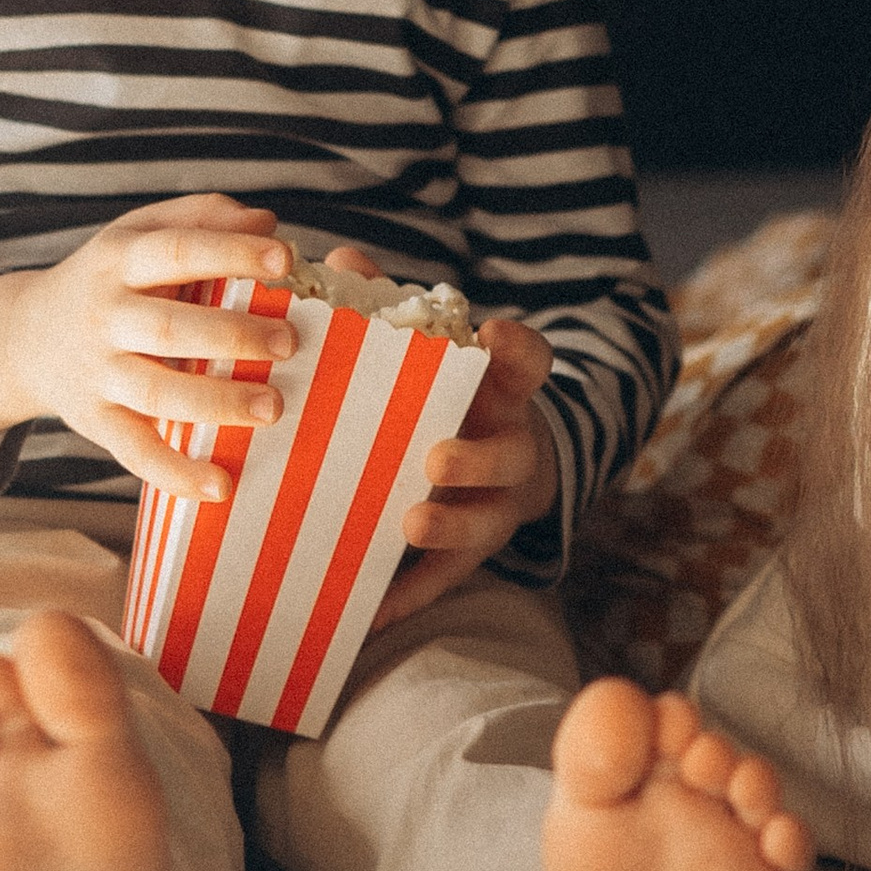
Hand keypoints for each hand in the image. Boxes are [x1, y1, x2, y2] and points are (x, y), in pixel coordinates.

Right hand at [0, 196, 294, 503]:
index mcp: (121, 260)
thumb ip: (203, 217)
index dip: (230, 253)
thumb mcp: (141, 232)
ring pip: (157, 392)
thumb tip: (266, 222)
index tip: (286, 260)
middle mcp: (105, 315)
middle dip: (233, 335)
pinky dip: (175, 473)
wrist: (24, 336)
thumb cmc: (111, 278)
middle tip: (290, 342)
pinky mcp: (95, 421)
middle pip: (169, 327)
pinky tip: (220, 486)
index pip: (177, 251)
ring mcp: (98, 372)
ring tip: (272, 407)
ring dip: (216, 402)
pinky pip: (134, 452)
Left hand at [310, 248, 559, 628]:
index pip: (529, 363)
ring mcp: (494, 507)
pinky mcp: (467, 556)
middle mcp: (509, 448)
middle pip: (510, 454)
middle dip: (476, 458)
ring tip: (412, 520)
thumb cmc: (444, 400)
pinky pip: (439, 581)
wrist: (495, 472)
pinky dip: (407, 596)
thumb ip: (390, 308)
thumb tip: (341, 257)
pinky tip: (369, 612)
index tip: (493, 334)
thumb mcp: (430, 355)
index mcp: (503, 392)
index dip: (517, 350)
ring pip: (486, 521)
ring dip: (452, 522)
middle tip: (436, 456)